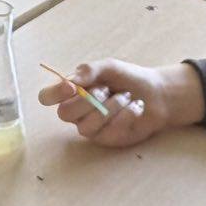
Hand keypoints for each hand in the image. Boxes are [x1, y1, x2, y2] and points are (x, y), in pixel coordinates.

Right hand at [37, 60, 204, 147]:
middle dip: (88, 100)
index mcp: (72, 92)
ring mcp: (91, 128)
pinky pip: (109, 131)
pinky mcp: (108, 139)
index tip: (71, 86)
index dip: (54, 93)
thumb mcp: (109, 67)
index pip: (47, 97)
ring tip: (127, 97)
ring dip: (111, 107)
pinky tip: (136, 107)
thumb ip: (89, 70)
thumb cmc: (129, 78)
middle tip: (107, 90)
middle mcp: (77, 112)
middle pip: (64, 113)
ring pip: (87, 125)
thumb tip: (71, 81)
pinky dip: (126, 115)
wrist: (158, 93)